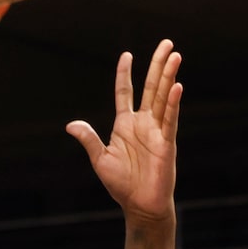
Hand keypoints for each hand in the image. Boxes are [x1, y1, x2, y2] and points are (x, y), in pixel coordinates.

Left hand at [67, 42, 181, 224]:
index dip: (125, 75)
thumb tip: (71, 124)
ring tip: (175, 55)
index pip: (125, 93)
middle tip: (167, 43)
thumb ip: (88, 139)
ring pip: (163, 98)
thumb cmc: (121, 184)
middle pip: (150, 88)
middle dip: (158, 65)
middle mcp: (143, 123)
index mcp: (125, 125)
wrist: (139, 205)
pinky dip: (173, 104)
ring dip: (168, 77)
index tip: (127, 55)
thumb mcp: (100, 159)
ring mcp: (156, 130)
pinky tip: (176, 87)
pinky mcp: (166, 142)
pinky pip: (170, 119)